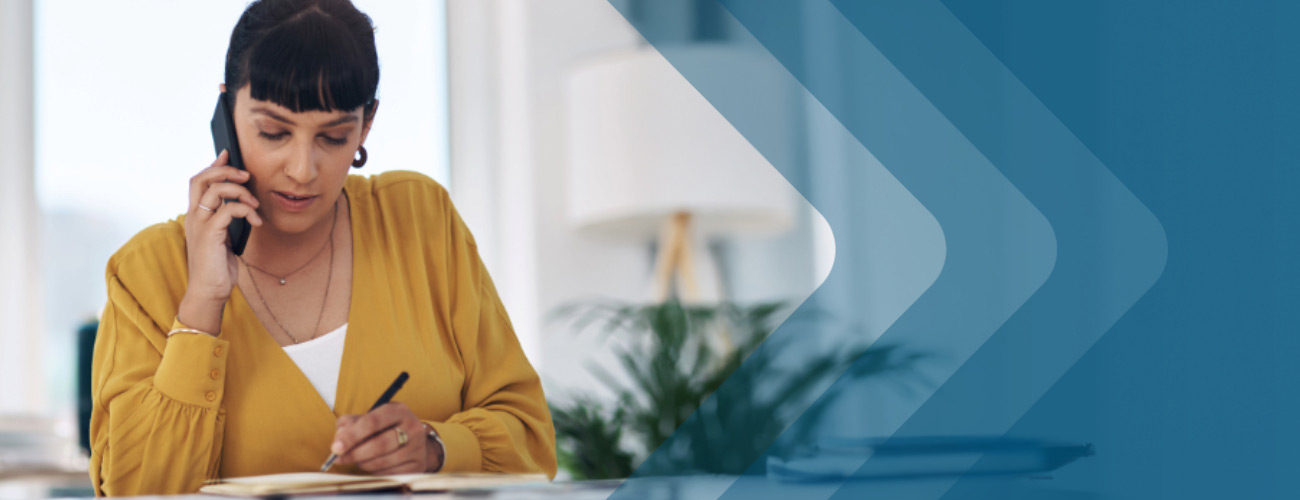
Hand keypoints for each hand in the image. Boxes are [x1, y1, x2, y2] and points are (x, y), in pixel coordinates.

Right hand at [179, 150, 262, 330]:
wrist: (209, 291)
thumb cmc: (217, 266)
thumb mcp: (224, 237)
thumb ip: (227, 219)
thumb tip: (241, 203)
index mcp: (196, 215)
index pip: (198, 181)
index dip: (213, 166)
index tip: (229, 155)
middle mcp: (194, 216)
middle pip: (202, 178)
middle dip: (226, 171)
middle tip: (246, 175)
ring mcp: (200, 225)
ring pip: (215, 190)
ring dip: (240, 191)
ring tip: (255, 203)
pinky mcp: (209, 235)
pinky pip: (228, 210)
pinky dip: (246, 210)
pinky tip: (257, 221)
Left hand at [332, 402, 443, 473]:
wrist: (412, 442)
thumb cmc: (383, 428)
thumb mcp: (368, 418)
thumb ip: (349, 424)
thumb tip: (339, 440)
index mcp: (398, 410)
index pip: (372, 422)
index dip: (352, 436)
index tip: (335, 448)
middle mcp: (412, 427)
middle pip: (379, 444)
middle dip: (355, 453)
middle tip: (340, 459)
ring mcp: (417, 447)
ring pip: (383, 461)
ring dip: (363, 464)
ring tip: (357, 460)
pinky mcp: (418, 465)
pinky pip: (389, 473)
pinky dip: (375, 472)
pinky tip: (373, 465)